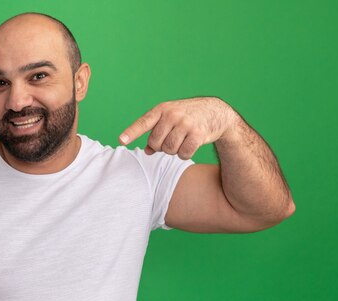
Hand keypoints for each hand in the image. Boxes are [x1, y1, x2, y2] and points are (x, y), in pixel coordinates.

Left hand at [119, 97, 236, 158]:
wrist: (215, 112)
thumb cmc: (187, 116)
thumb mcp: (169, 119)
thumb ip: (156, 132)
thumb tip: (146, 151)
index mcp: (162, 109)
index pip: (144, 122)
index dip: (132, 132)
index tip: (121, 140)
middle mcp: (172, 115)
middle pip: (155, 143)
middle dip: (160, 147)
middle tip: (170, 140)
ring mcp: (185, 124)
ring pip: (169, 150)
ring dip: (173, 151)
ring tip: (181, 141)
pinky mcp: (198, 134)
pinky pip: (183, 153)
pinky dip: (184, 154)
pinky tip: (190, 145)